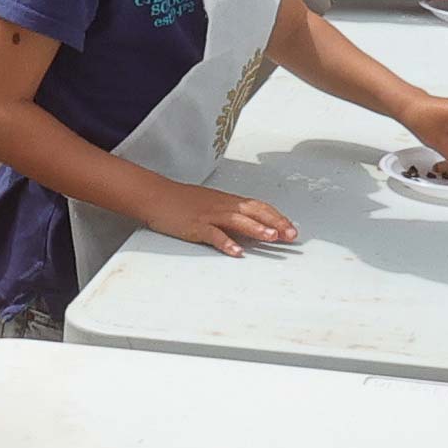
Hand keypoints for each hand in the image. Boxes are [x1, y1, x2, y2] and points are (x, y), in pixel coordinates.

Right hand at [147, 180, 300, 254]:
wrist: (156, 196)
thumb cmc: (181, 201)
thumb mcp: (210, 204)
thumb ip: (229, 214)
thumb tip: (249, 226)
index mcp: (228, 201)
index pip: (259, 207)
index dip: (277, 217)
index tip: (291, 228)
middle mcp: (223, 206)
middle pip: (254, 212)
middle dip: (275, 223)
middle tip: (291, 235)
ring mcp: (209, 215)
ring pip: (238, 220)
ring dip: (256, 228)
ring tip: (272, 238)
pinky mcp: (195, 226)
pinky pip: (214, 234)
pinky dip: (226, 243)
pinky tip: (237, 252)